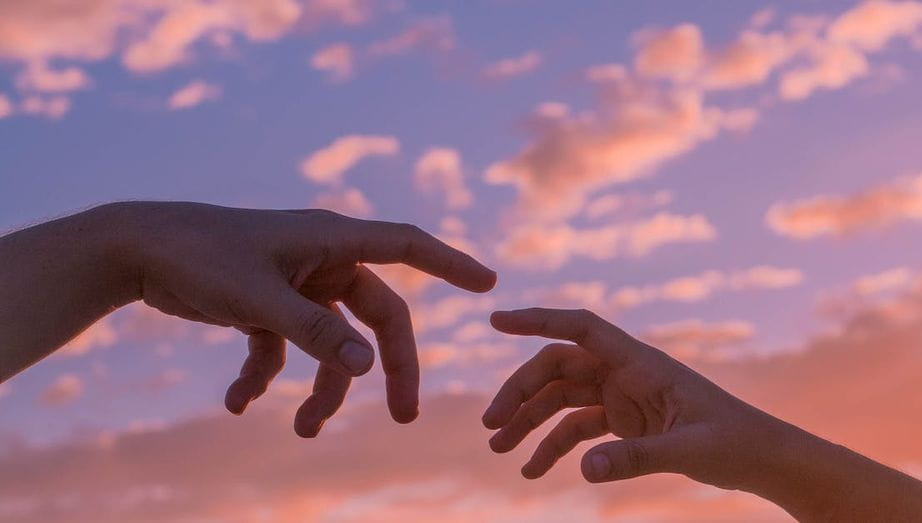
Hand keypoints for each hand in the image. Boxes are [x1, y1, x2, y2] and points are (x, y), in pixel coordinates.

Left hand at [118, 202, 495, 435]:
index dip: (451, 264)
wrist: (135, 248)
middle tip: (404, 415)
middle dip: (388, 368)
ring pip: (332, 344)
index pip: (408, 246)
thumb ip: (315, 333)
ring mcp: (295, 285)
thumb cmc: (199, 257)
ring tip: (302, 430)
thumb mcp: (259, 298)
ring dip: (322, 389)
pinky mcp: (265, 305)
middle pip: (377, 317)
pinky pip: (283, 350)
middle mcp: (322, 261)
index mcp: (331, 241)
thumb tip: (368, 367)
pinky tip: (237, 402)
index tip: (488, 284)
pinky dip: (266, 378)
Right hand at [483, 308, 781, 488]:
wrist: (762, 459)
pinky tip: (532, 471)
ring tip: (498, 449)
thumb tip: (583, 469)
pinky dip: (553, 447)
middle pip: (558, 368)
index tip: (496, 320)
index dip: (537, 320)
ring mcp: (623, 397)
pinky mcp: (626, 422)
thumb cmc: (735, 443)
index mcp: (641, 362)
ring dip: (528, 421)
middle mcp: (626, 373)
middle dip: (521, 392)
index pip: (580, 328)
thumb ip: (637, 458)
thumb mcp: (689, 451)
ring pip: (561, 399)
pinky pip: (578, 429)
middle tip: (490, 426)